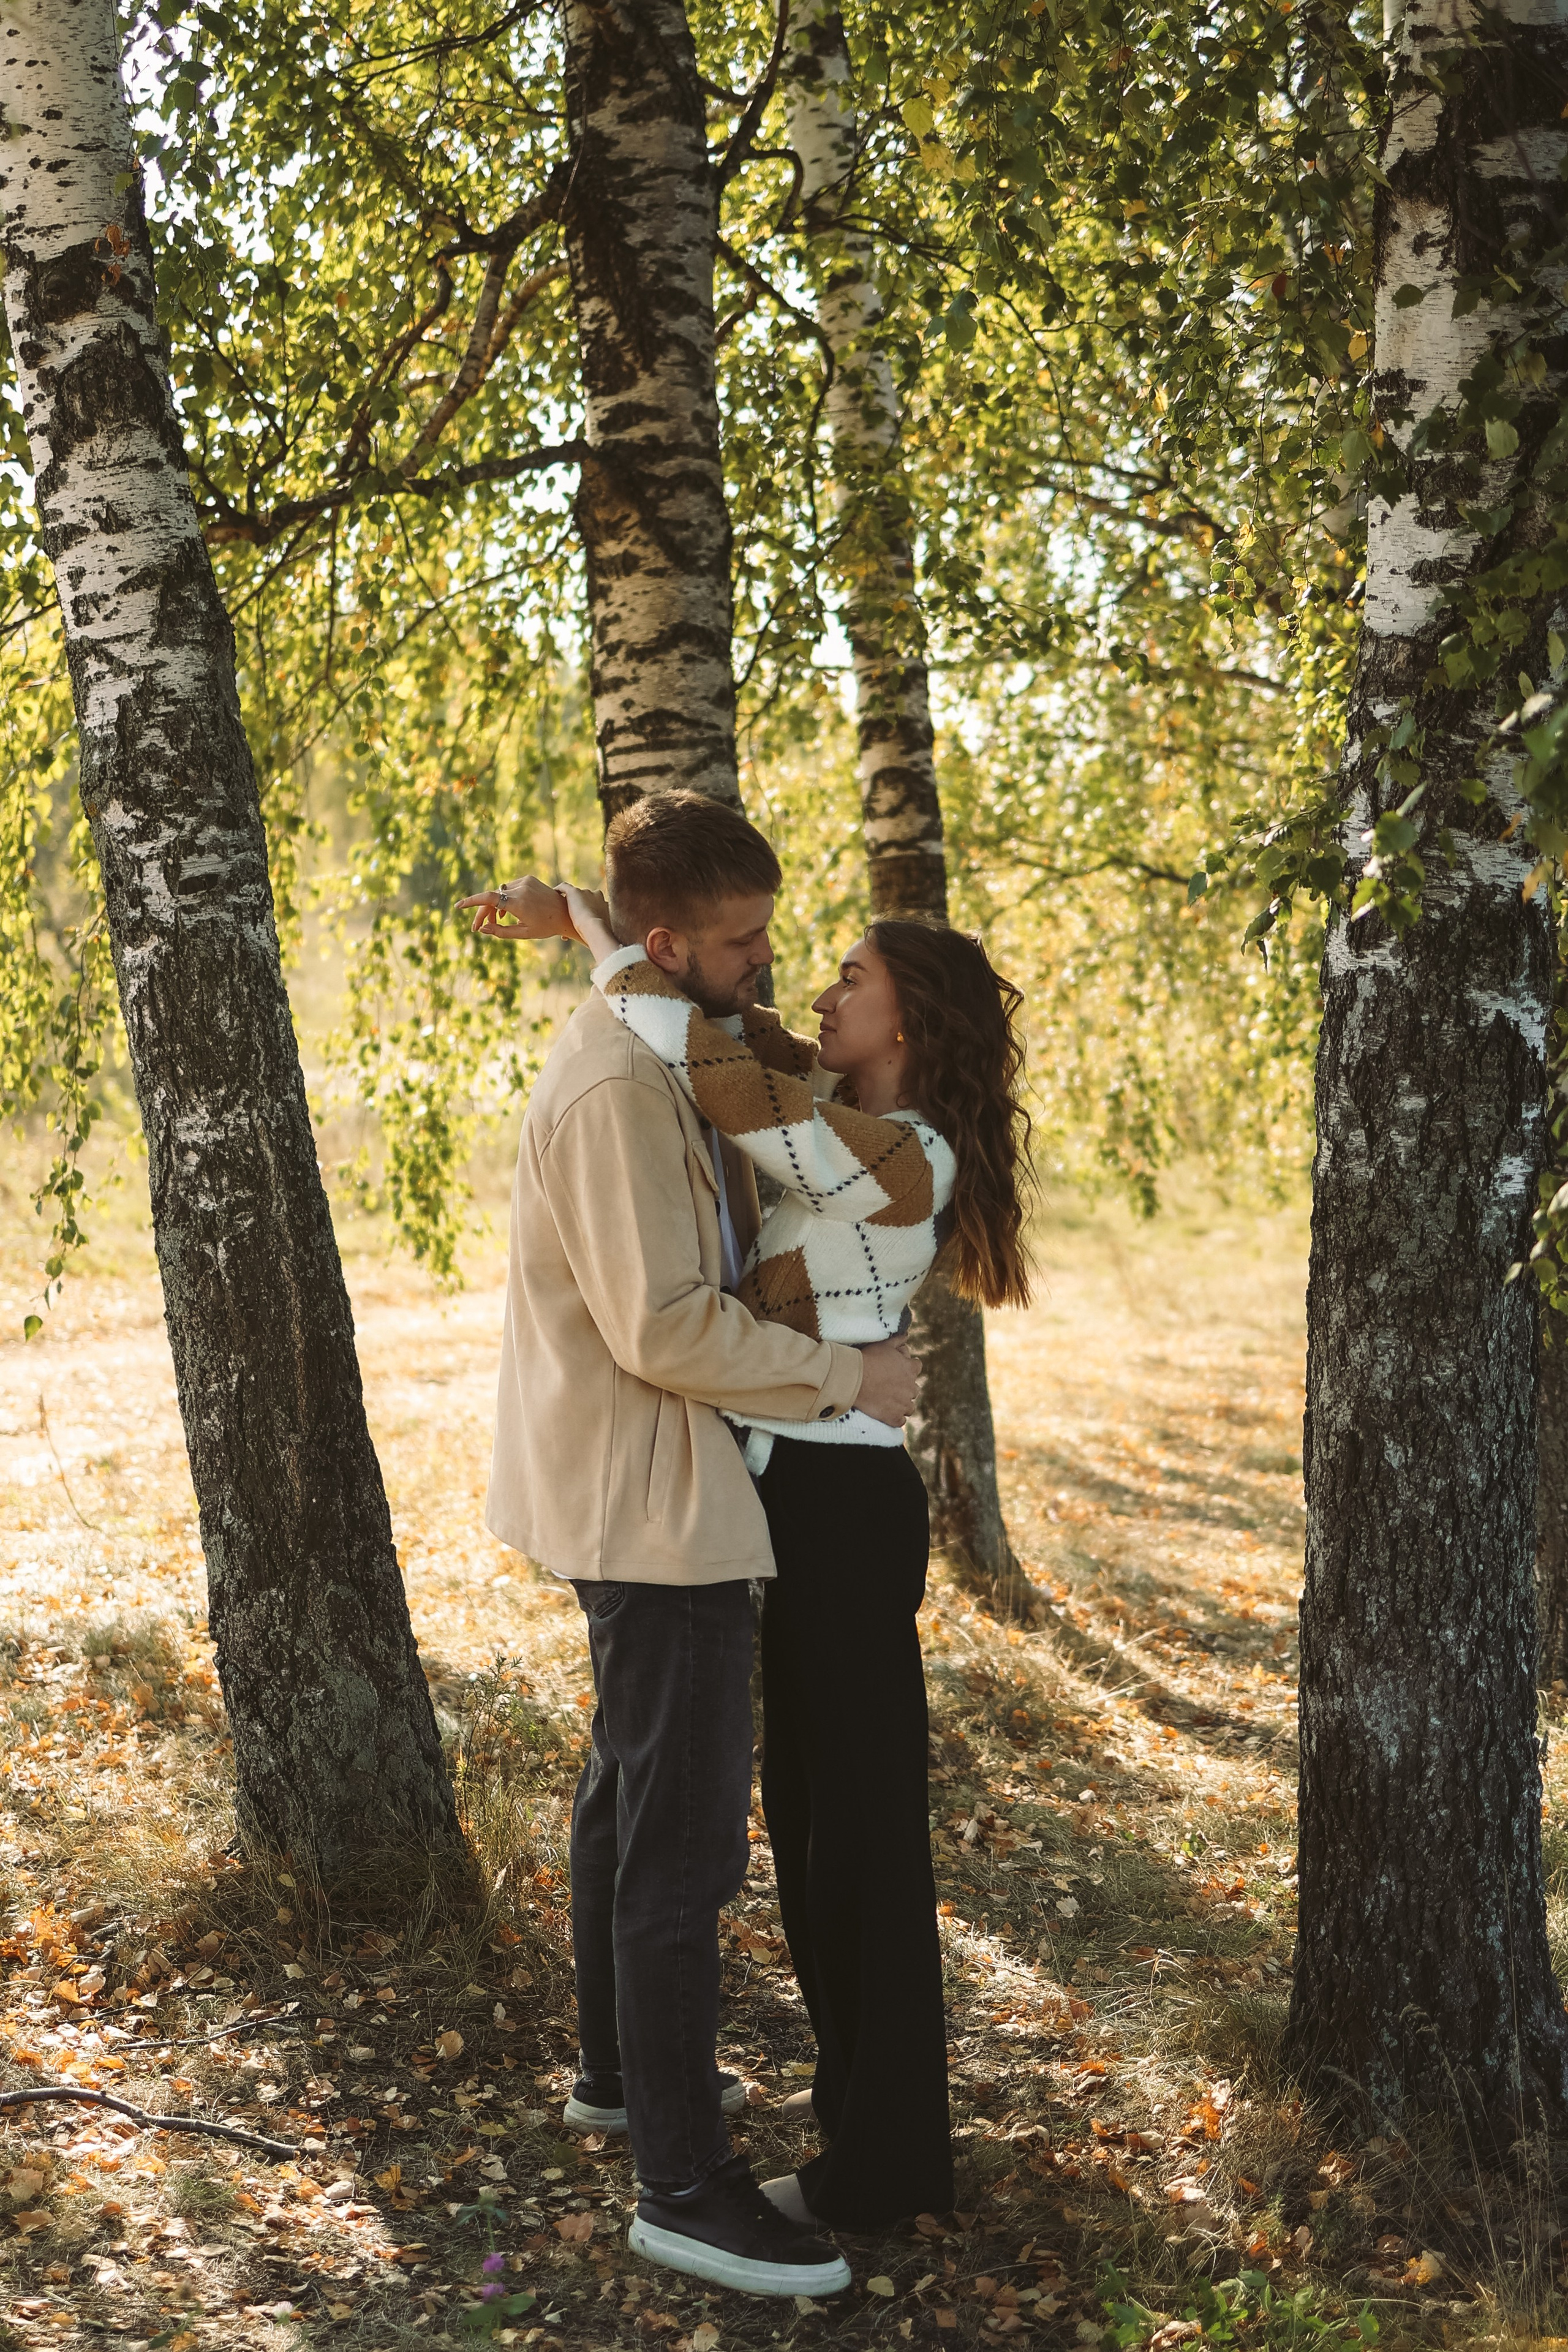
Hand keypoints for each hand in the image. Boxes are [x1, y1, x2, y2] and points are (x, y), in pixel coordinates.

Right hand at [457, 874, 572, 941]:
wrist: (566, 912)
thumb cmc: (546, 927)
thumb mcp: (523, 933)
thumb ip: (501, 932)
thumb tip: (481, 929)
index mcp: (520, 903)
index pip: (489, 898)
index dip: (471, 901)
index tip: (458, 906)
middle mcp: (521, 889)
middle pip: (492, 898)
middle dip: (483, 913)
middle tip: (476, 928)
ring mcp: (525, 881)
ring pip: (499, 893)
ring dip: (494, 907)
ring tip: (493, 922)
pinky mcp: (528, 878)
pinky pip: (509, 889)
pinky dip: (504, 900)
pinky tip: (505, 912)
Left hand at [562, 881, 621, 963]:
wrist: (593, 928)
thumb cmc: (602, 936)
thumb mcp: (606, 936)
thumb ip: (605, 938)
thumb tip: (608, 951)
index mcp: (605, 904)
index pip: (596, 906)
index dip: (589, 915)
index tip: (582, 926)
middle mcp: (597, 895)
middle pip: (586, 899)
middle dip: (580, 908)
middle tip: (570, 921)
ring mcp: (585, 892)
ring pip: (575, 895)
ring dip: (569, 902)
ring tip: (558, 910)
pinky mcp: (574, 892)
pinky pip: (564, 887)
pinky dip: (559, 889)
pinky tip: (554, 892)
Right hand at [855, 1336, 919, 1426]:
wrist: (855, 1379)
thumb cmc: (869, 1359)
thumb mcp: (884, 1345)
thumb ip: (898, 1340)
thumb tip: (906, 1335)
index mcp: (910, 1369)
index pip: (917, 1368)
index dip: (908, 1369)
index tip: (899, 1370)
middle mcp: (911, 1387)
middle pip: (914, 1389)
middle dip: (906, 1388)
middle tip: (891, 1387)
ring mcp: (904, 1404)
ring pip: (910, 1407)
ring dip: (903, 1405)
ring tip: (889, 1402)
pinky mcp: (894, 1417)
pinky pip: (901, 1421)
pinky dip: (896, 1418)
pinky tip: (887, 1414)